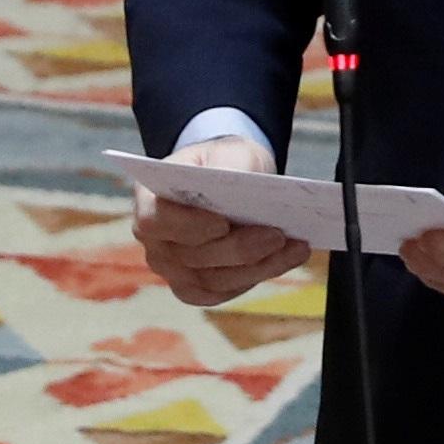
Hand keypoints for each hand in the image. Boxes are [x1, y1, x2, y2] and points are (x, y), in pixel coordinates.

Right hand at [132, 136, 311, 306]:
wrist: (230, 179)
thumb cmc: (224, 162)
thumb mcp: (227, 152)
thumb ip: (228, 168)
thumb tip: (241, 190)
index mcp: (149, 199)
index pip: (154, 221)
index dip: (187, 226)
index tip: (223, 223)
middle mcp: (155, 241)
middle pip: (191, 256)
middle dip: (238, 248)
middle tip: (277, 235)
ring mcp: (172, 269)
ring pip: (213, 279)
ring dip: (258, 266)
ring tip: (294, 247)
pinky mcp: (195, 288)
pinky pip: (225, 291)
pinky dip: (259, 275)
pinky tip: (287, 258)